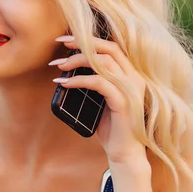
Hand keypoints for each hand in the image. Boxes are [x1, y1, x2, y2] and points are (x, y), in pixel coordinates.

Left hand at [51, 35, 146, 167]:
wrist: (124, 152)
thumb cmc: (110, 126)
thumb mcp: (99, 99)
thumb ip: (92, 83)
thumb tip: (68, 70)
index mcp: (129, 75)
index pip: (111, 47)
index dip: (88, 39)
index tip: (65, 40)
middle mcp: (134, 78)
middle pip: (108, 48)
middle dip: (82, 42)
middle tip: (60, 44)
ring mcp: (131, 89)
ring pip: (103, 62)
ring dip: (77, 61)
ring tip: (58, 67)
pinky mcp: (123, 102)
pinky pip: (98, 83)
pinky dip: (78, 80)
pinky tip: (64, 84)